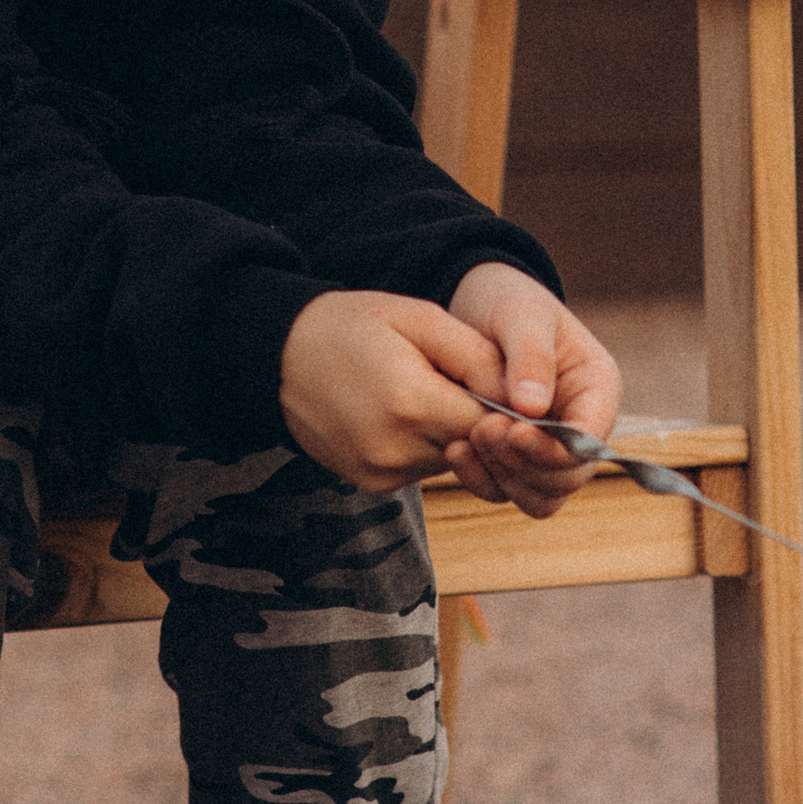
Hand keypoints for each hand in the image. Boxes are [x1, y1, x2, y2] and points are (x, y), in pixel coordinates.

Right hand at [279, 287, 515, 491]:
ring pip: (450, 459)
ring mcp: (380, 473)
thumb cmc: (353, 326)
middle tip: (458, 379)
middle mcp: (395, 450)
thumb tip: (524, 396)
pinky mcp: (371, 484)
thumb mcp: (419, 319)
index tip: (506, 384)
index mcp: (410, 403)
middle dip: (477, 416)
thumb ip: (476, 356)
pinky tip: (402, 413)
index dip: (505, 405)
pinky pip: (422, 468)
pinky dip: (424, 444)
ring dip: (450, 431)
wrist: (278, 357)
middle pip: (473, 445)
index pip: (491, 423)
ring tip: (424, 391)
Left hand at [437, 264, 624, 517]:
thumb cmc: (509, 302)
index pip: (589, 440)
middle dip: (525, 463)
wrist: (477, 308)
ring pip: (541, 496)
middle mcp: (581, 427)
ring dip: (504, 478)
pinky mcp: (516, 460)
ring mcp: (549, 449)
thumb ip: (530, 356)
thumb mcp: (522, 315)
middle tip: (482, 430)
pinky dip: (482, 480)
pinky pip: (508, 490)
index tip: (513, 431)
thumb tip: (532, 408)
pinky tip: (454, 451)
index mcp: (597, 390)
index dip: (555, 447)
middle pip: (568, 477)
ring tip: (465, 440)